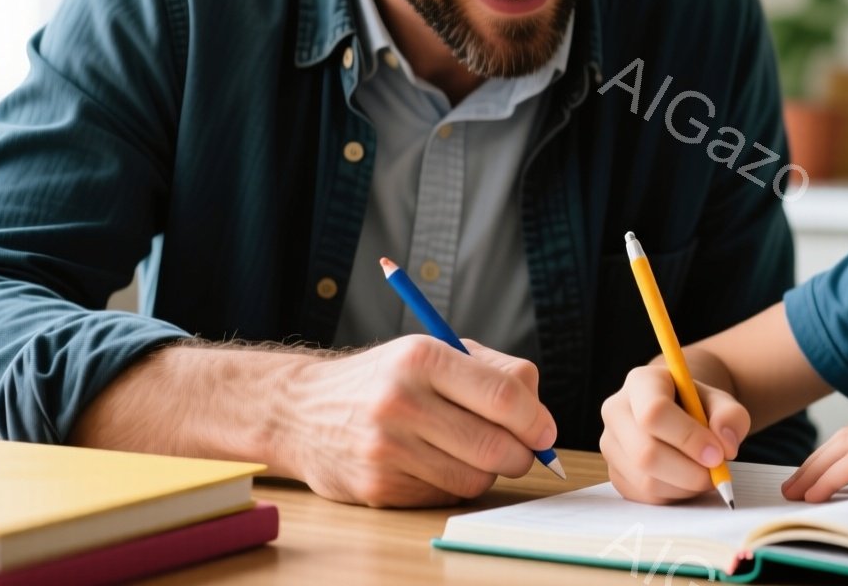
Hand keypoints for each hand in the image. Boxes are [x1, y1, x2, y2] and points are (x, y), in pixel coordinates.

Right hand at [278, 335, 556, 506]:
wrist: (302, 410)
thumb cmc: (386, 378)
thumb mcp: (434, 351)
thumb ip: (493, 373)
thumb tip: (541, 418)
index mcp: (422, 357)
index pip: (503, 395)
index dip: (536, 420)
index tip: (544, 431)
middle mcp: (401, 401)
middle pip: (496, 445)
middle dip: (522, 454)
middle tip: (523, 450)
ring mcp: (386, 448)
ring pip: (475, 478)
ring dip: (488, 471)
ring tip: (473, 452)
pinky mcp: (377, 486)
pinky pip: (444, 496)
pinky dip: (454, 484)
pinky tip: (436, 463)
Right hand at [600, 363, 749, 503]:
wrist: (680, 412)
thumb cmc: (698, 405)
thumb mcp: (721, 401)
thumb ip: (730, 416)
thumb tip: (725, 445)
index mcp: (640, 382)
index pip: (653, 413)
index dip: (688, 438)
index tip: (718, 454)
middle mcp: (617, 411)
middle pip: (645, 453)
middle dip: (689, 472)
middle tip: (717, 472)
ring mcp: (611, 444)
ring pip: (646, 481)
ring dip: (685, 486)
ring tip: (705, 474)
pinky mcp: (615, 473)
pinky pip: (645, 497)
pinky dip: (674, 496)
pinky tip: (687, 480)